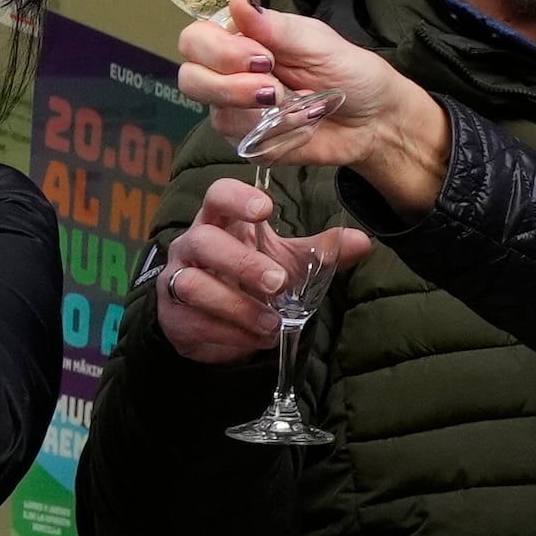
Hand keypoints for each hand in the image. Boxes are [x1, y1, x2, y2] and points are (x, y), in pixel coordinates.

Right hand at [145, 179, 374, 367]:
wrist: (218, 322)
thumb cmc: (253, 277)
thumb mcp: (289, 261)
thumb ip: (322, 252)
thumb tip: (363, 242)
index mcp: (220, 220)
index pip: (217, 194)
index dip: (236, 198)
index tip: (265, 210)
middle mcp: (192, 244)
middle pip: (204, 241)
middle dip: (242, 263)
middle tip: (278, 283)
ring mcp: (175, 279)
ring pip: (192, 284)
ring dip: (236, 306)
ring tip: (271, 325)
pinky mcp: (172, 316)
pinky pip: (193, 322)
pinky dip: (228, 334)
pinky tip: (255, 340)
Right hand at [176, 0, 447, 213]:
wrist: (375, 118)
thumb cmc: (348, 71)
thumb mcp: (317, 41)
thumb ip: (274, 26)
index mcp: (243, 40)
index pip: (196, 40)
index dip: (217, 49)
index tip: (262, 56)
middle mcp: (230, 74)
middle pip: (190, 77)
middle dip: (227, 82)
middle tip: (272, 84)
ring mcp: (237, 111)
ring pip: (213, 112)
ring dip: (254, 107)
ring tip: (294, 103)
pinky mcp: (250, 143)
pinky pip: (240, 140)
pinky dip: (272, 130)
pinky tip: (299, 122)